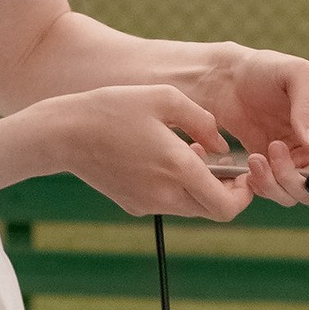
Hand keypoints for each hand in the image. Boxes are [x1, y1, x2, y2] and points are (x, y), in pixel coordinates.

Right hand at [39, 85, 253, 223]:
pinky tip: (162, 158)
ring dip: (200, 187)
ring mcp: (147, 204)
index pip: (227, 207)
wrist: (64, 133)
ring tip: (189, 152)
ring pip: (191, 207)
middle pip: (213, 211)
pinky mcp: (133, 205)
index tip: (244, 176)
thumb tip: (223, 147)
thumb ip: (204, 122)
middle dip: (225, 191)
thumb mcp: (166, 98)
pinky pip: (167, 202)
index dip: (244, 196)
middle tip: (222, 165)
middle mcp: (165, 194)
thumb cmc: (115, 108)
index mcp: (177, 168)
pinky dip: (176, 187)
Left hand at [176, 51, 308, 205]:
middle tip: (274, 149)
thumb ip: (307, 107)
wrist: (227, 77)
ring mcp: (294, 161)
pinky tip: (250, 164)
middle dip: (298, 182)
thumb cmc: (265, 68)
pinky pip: (273, 191)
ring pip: (296, 195)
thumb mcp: (294, 73)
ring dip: (275, 184)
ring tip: (256, 157)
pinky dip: (262, 186)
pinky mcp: (270, 167)